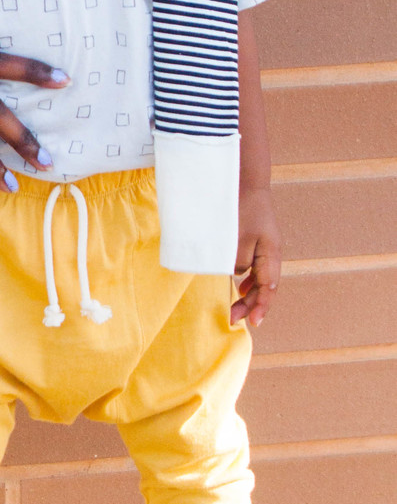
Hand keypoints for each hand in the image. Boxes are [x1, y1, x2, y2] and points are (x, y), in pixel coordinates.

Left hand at [233, 187, 281, 327]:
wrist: (245, 180)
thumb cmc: (240, 208)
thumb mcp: (238, 238)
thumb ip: (239, 260)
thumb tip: (237, 274)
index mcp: (270, 254)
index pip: (268, 288)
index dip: (260, 307)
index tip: (252, 322)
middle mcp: (271, 253)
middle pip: (265, 286)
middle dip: (251, 305)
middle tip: (233, 318)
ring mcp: (265, 246)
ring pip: (260, 278)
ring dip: (249, 294)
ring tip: (237, 308)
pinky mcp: (256, 240)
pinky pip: (255, 267)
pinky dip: (247, 279)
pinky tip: (240, 285)